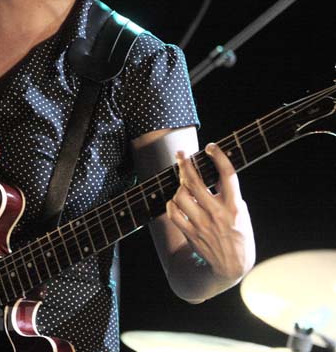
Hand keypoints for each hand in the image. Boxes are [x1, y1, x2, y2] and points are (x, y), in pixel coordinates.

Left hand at [167, 143, 254, 280]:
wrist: (233, 266)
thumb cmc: (239, 234)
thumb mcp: (242, 213)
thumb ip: (229, 194)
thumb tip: (213, 170)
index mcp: (235, 207)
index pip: (228, 175)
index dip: (219, 157)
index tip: (211, 147)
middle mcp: (218, 214)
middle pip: (195, 182)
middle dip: (185, 164)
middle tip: (181, 154)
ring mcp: (202, 225)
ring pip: (180, 196)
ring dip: (179, 186)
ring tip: (183, 185)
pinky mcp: (191, 233)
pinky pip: (172, 213)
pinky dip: (171, 204)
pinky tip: (176, 202)